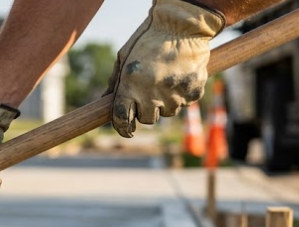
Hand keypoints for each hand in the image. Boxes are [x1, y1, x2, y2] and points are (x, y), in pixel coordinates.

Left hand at [106, 0, 224, 137]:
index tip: (126, 129)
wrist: (184, 24)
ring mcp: (175, 94)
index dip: (122, 127)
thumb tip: (105, 101)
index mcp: (130, 85)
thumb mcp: (124, 56)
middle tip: (148, 94)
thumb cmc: (149, 38)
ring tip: (166, 80)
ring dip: (164, 103)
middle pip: (147, 119)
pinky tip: (180, 77)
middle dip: (145, 111)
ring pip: (167, 112)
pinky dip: (182, 94)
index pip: (122, 118)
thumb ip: (115, 81)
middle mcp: (152, 93)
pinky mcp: (194, 91)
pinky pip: (185, 103)